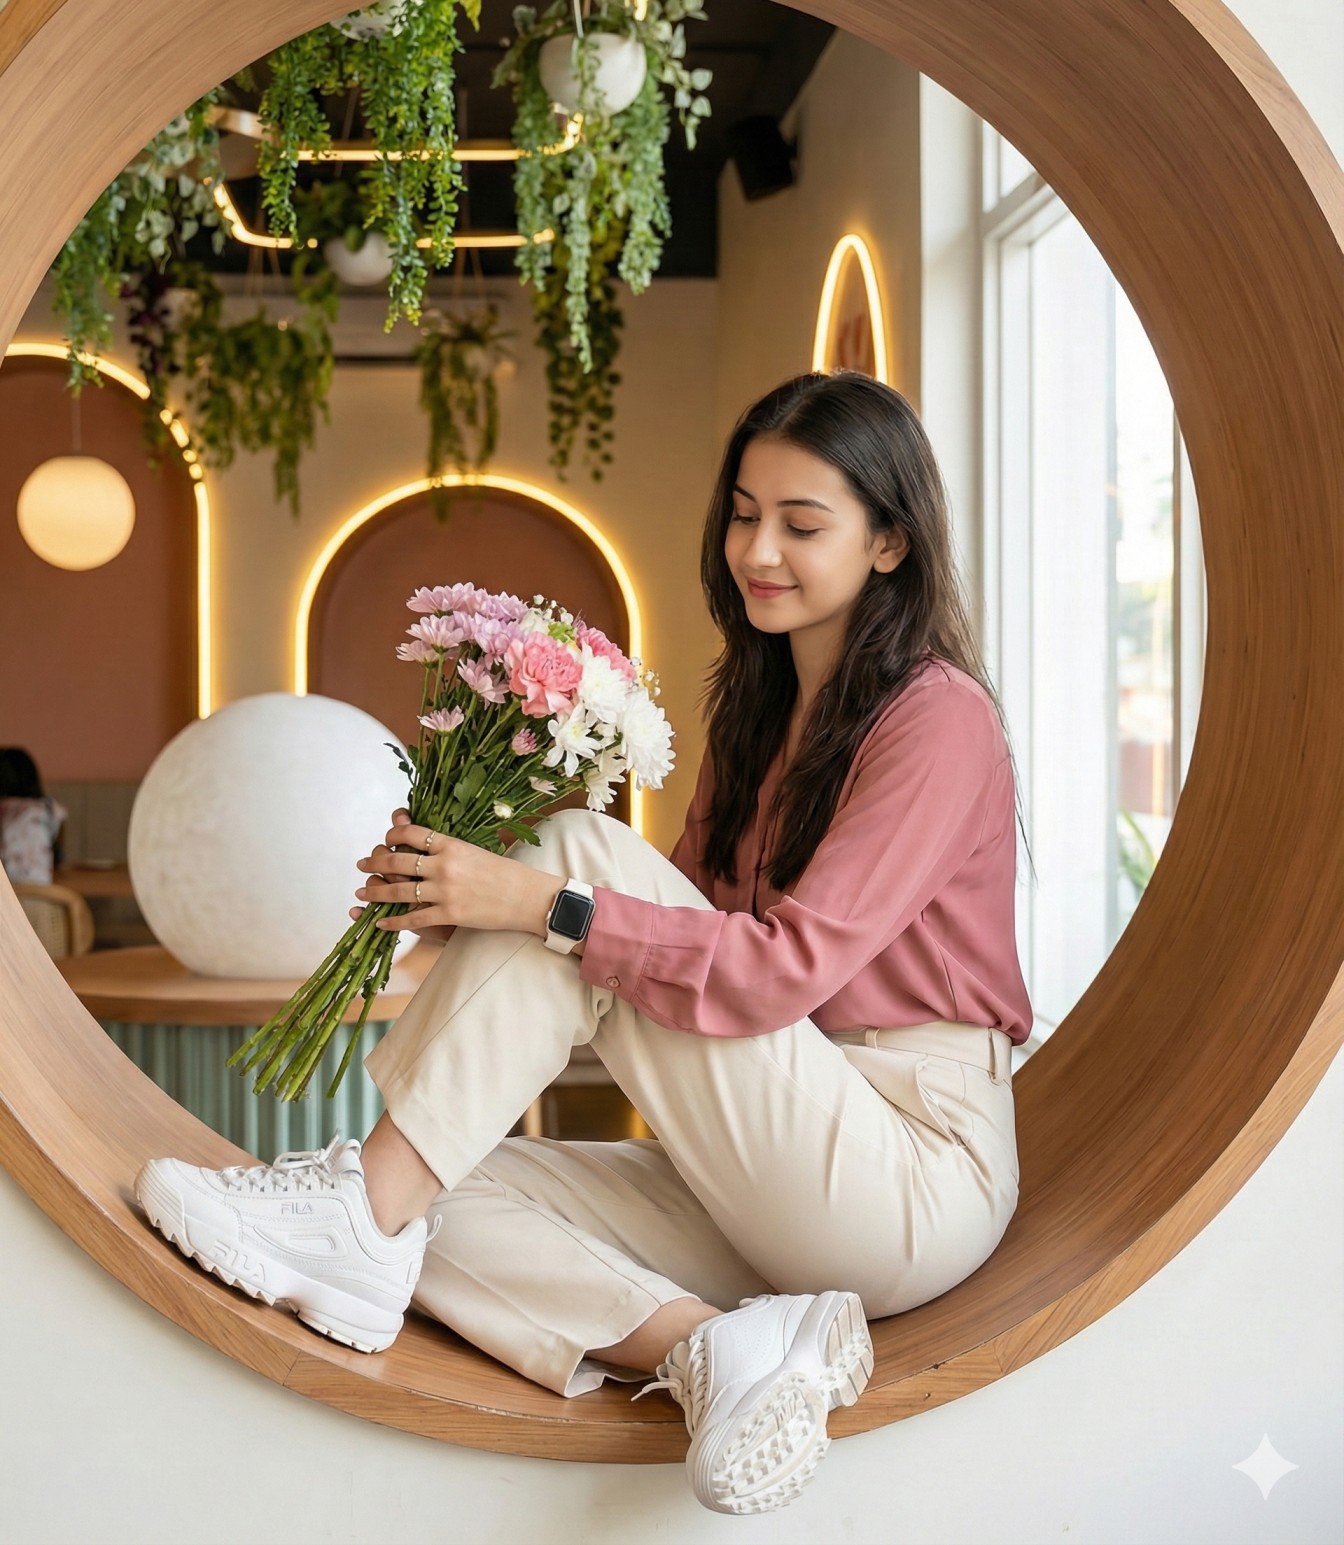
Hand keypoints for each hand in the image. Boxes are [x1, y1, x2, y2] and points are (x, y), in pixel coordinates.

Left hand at [350, 809, 564, 940]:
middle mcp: (444, 865)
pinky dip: (394, 921)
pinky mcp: (450, 914)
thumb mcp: (476, 850)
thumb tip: (426, 844)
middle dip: (374, 863)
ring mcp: (445, 891)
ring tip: (361, 893)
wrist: (528, 896)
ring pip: (398, 890)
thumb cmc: (506, 873)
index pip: (411, 834)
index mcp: (452, 844)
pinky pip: (414, 918)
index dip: (392, 835)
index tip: (385, 840)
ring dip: (375, 893)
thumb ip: (450, 848)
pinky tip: (381, 922)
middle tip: (362, 865)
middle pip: (397, 861)